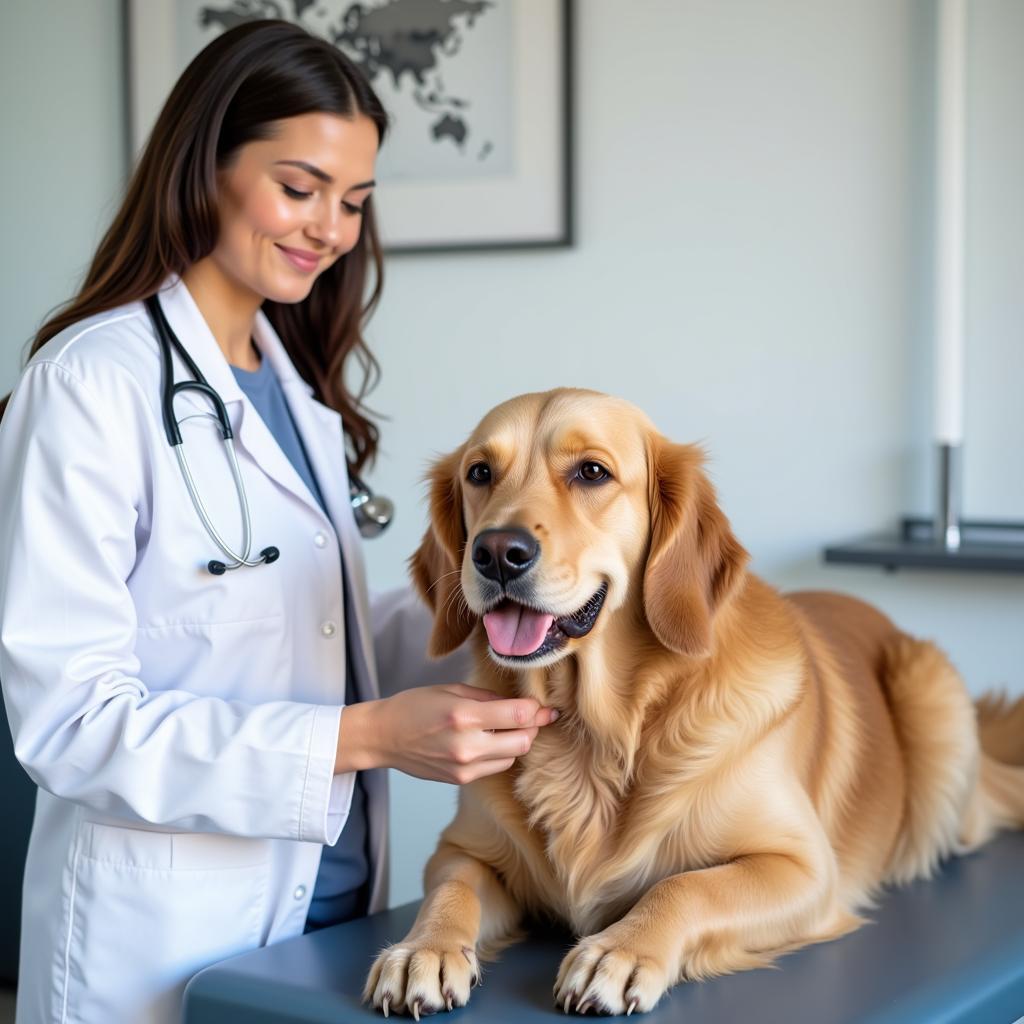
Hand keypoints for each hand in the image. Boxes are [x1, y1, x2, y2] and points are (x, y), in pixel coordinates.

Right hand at [335, 683, 558, 783]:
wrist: (384, 737)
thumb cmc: (415, 706)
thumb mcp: (451, 690)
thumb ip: (488, 697)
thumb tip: (520, 703)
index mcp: (464, 716)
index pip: (519, 715)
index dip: (538, 709)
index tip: (544, 705)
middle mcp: (467, 745)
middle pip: (524, 741)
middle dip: (533, 727)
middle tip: (532, 716)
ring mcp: (465, 766)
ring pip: (512, 756)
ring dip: (517, 741)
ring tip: (507, 727)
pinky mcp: (461, 779)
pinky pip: (496, 767)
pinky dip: (501, 753)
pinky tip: (491, 740)